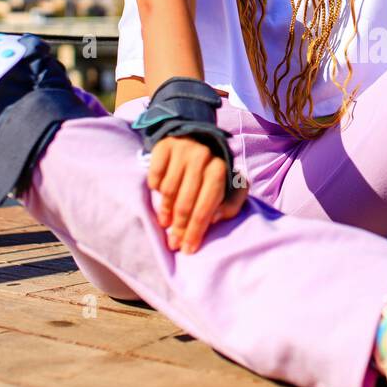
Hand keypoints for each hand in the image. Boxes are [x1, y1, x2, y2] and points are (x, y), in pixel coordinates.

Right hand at [147, 134, 247, 253]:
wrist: (195, 138)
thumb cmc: (212, 171)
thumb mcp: (230, 186)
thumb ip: (231, 204)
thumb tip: (215, 219)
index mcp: (220, 170)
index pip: (205, 207)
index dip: (196, 231)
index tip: (188, 249)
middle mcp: (202, 158)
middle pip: (185, 203)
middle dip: (179, 227)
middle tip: (173, 243)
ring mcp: (182, 150)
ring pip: (168, 191)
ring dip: (165, 211)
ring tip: (165, 223)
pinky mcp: (164, 146)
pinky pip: (155, 176)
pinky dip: (156, 188)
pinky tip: (160, 193)